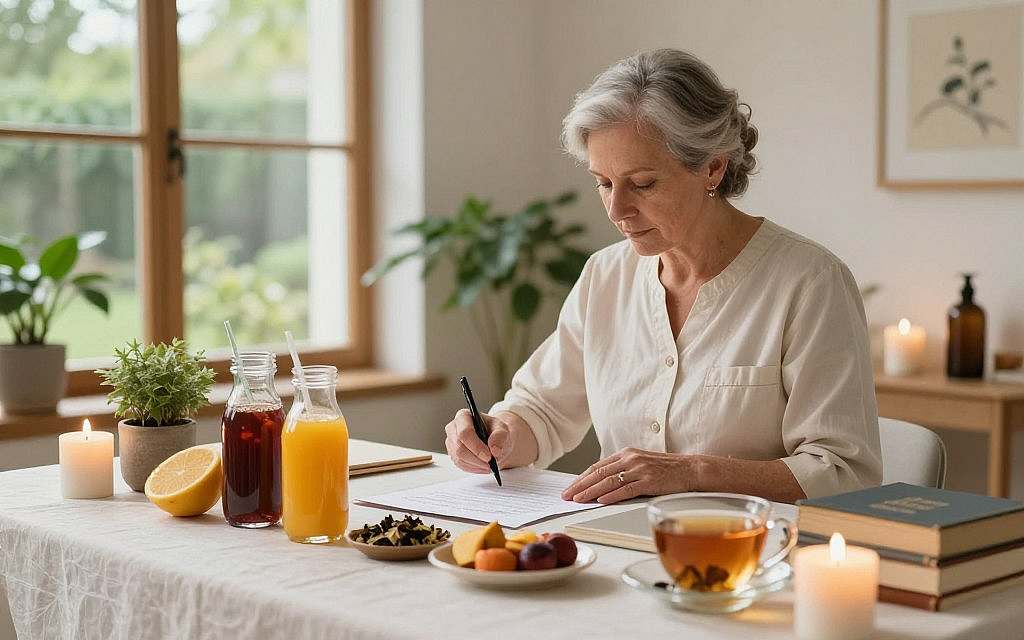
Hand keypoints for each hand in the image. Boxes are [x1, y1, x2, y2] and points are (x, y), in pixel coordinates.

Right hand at [444, 409, 513, 473]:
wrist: (492, 439)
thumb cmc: (494, 431)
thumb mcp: (502, 429)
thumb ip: (500, 436)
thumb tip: (494, 449)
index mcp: (463, 416)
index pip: (464, 432)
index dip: (476, 446)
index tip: (488, 456)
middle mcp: (453, 428)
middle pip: (459, 448)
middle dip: (476, 459)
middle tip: (490, 465)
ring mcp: (451, 442)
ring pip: (459, 458)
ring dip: (475, 465)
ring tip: (489, 466)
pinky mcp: (452, 454)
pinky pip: (460, 465)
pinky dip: (473, 468)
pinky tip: (483, 467)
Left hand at [561, 448, 697, 504]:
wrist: (690, 469)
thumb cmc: (666, 470)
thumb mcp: (640, 464)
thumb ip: (623, 471)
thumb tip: (602, 485)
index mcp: (626, 454)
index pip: (597, 467)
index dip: (581, 478)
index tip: (569, 488)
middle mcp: (630, 459)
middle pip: (598, 473)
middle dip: (580, 485)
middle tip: (566, 496)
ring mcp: (639, 469)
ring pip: (608, 481)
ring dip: (590, 492)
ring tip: (578, 500)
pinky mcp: (649, 481)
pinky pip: (626, 489)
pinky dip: (612, 495)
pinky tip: (601, 500)